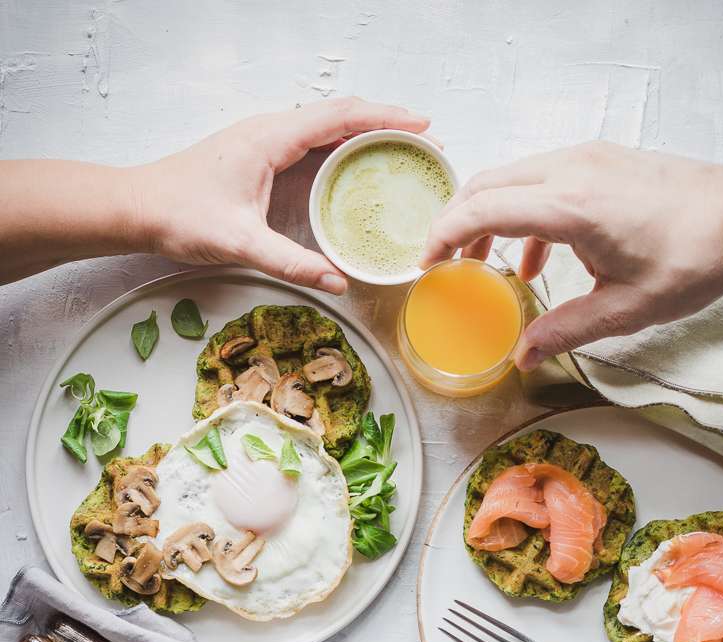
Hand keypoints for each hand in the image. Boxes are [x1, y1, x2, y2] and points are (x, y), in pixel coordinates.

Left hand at [135, 97, 429, 294]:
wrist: (135, 208)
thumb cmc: (179, 215)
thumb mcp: (239, 242)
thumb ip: (290, 262)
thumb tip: (337, 282)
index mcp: (271, 138)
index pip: (340, 117)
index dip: (386, 118)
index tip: (423, 126)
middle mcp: (271, 132)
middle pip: (341, 117)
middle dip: (387, 126)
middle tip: (426, 145)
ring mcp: (265, 144)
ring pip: (327, 130)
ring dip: (366, 139)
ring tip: (404, 156)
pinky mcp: (260, 160)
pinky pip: (312, 148)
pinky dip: (343, 154)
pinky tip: (359, 175)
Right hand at [420, 141, 722, 368]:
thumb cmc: (693, 257)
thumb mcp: (625, 309)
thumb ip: (565, 331)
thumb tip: (522, 357)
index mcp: (572, 206)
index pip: (485, 208)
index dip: (445, 235)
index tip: (426, 264)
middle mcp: (572, 171)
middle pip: (488, 184)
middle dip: (456, 223)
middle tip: (442, 264)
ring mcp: (586, 160)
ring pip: (512, 179)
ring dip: (488, 218)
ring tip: (482, 266)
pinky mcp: (599, 162)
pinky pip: (541, 181)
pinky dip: (522, 215)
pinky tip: (535, 262)